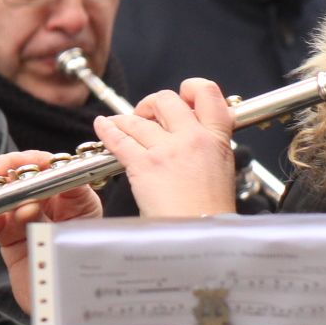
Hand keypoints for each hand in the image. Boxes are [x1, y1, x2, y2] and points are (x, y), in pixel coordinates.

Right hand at [0, 149, 103, 312]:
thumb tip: (29, 204)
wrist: (65, 315)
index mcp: (77, 199)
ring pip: (4, 194)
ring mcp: (29, 218)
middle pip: (26, 176)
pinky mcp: (10, 235)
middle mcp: (53, 204)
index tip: (22, 166)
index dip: (36, 163)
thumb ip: (51, 222)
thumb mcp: (73, 241)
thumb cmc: (79, 277)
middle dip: (5, 170)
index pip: (55, 170)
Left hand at [93, 79, 237, 218]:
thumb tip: (198, 131)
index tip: (181, 96)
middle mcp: (193, 138)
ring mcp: (167, 150)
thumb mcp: (223, 170)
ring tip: (120, 123)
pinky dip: (107, 130)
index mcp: (217, 137)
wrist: (201, 236)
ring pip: (139, 119)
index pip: (207, 92)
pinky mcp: (144, 165)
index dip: (191, 88)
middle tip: (147, 114)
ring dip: (126, 119)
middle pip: (166, 99)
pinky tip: (103, 126)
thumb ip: (211, 145)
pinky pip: (120, 139)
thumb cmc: (210, 212)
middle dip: (152, 104)